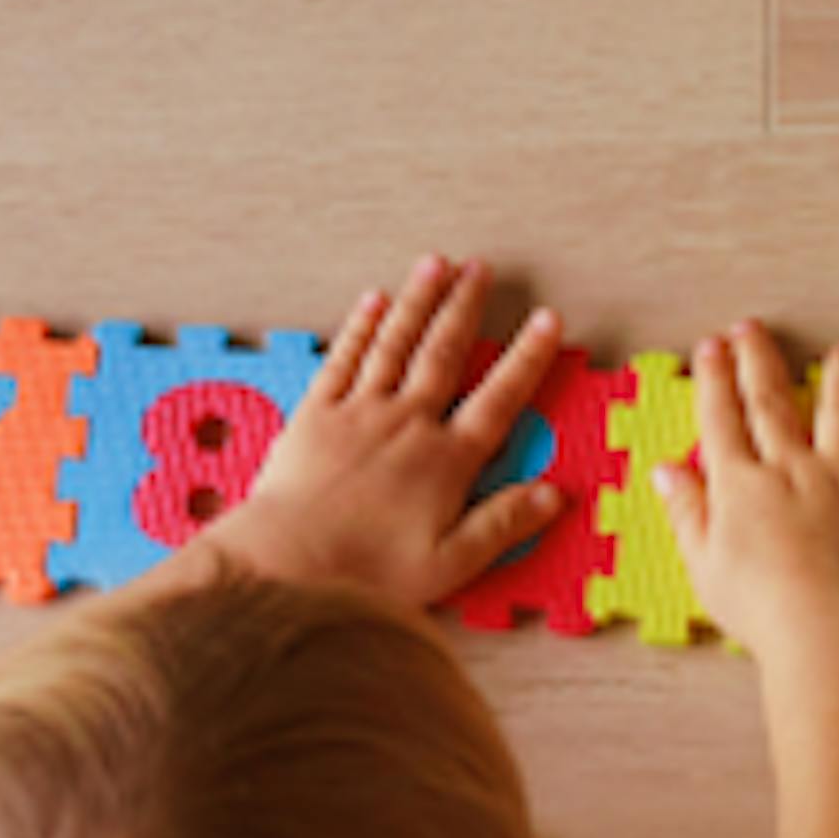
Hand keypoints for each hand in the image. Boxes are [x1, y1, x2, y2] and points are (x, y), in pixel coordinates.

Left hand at [205, 255, 570, 612]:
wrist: (285, 566)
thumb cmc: (368, 573)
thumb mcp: (450, 563)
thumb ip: (503, 524)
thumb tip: (553, 495)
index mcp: (445, 460)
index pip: (498, 397)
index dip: (526, 357)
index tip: (547, 319)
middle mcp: (407, 423)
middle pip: (443, 353)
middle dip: (466, 307)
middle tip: (482, 269)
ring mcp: (359, 413)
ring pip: (395, 343)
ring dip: (418, 300)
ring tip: (436, 264)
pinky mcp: (315, 416)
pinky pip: (343, 360)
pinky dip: (360, 327)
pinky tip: (373, 300)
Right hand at [656, 322, 838, 668]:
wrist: (830, 635)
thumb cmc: (765, 613)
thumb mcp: (707, 568)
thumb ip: (688, 512)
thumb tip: (665, 470)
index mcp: (740, 488)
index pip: (722, 419)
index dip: (714, 379)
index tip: (711, 348)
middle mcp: (789, 470)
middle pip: (772, 400)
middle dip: (758, 358)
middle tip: (751, 327)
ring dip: (838, 370)